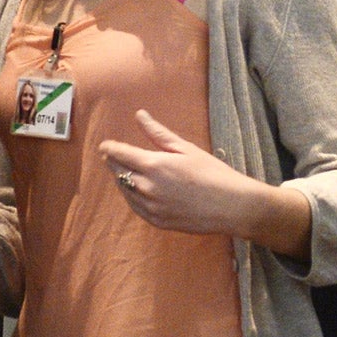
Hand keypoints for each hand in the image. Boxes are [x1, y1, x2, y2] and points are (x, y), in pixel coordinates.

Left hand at [100, 110, 310, 258]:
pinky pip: (135, 207)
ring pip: (125, 191)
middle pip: (118, 172)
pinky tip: (136, 191)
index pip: (120, 154)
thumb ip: (159, 133)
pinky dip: (131, 197)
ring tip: (125, 171)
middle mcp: (147, 187)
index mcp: (153, 165)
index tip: (105, 145)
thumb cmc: (212, 172)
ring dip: (121, 179)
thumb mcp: (186, 148)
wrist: (231, 206)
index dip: (109, 148)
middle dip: (113, 163)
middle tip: (112, 156)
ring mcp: (151, 207)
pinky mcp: (157, 221)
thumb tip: (140, 115)